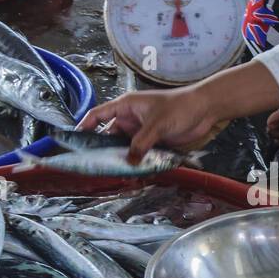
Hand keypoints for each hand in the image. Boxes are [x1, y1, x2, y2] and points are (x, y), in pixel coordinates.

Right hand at [78, 86, 216, 162]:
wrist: (204, 109)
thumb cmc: (180, 107)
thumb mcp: (157, 124)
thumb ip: (141, 143)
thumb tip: (129, 162)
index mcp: (126, 106)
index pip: (98, 115)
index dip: (84, 126)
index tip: (74, 140)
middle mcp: (131, 118)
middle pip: (110, 135)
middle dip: (104, 149)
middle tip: (96, 165)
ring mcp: (141, 130)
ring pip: (125, 147)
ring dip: (122, 158)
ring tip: (114, 172)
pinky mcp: (152, 141)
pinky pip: (139, 153)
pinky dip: (136, 161)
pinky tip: (133, 172)